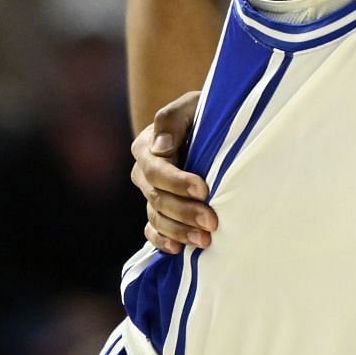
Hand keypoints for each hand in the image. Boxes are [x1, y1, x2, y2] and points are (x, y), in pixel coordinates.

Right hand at [129, 90, 216, 253]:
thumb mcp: (192, 105)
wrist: (208, 125)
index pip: (156, 170)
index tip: (203, 189)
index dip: (178, 182)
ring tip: (205, 240)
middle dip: (185, 212)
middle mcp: (143, 173)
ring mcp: (150, 194)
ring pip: (157, 218)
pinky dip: (162, 241)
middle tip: (212, 222)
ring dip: (179, 231)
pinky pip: (152, 231)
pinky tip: (177, 249)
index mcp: (146, 146)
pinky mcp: (158, 210)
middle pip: (158, 198)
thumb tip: (161, 148)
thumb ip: (172, 119)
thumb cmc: (202, 111)